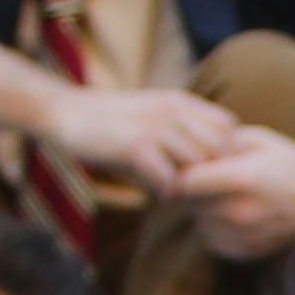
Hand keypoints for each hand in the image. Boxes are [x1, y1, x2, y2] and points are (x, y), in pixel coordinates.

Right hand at [30, 81, 243, 199]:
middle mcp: (173, 110)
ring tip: (173, 192)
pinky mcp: (135, 145)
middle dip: (209, 174)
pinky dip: (164, 191)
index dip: (224, 153)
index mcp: (180, 101)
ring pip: (196, 166)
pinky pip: (168, 178)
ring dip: (187, 185)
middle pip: (218, 150)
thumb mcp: (151, 115)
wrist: (66, 112)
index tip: (207, 171)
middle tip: (192, 191)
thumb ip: (180, 132)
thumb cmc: (111, 123)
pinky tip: (153, 192)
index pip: (228, 127)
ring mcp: (155, 126)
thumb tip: (211, 167)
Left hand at [169, 132, 294, 261]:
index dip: (183, 170)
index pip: (185, 181)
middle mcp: (240, 212)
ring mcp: (243, 236)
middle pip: (189, 202)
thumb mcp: (258, 140)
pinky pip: (212, 238)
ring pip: (199, 221)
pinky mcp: (245, 251)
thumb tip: (186, 148)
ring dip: (204, 208)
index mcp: (243, 179)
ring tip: (228, 193)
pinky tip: (235, 212)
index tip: (192, 163)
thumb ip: (219, 143)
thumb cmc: (290, 164)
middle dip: (195, 188)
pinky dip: (216, 226)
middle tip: (213, 176)